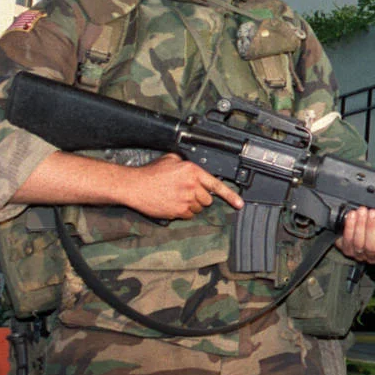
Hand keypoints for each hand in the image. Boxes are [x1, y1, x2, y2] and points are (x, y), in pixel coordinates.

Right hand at [122, 153, 243, 219]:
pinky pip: (189, 215)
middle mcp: (192, 186)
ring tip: (178, 197)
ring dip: (193, 205)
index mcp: (193, 172)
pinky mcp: (178, 211)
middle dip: (201, 198)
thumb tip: (196, 163)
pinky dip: (184, 212)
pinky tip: (173, 204)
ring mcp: (185, 200)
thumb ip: (187, 162)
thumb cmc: (151, 173)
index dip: (231, 196)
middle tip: (188, 193)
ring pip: (199, 208)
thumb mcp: (171, 159)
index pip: (216, 185)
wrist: (134, 186)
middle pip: (208, 199)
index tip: (240, 204)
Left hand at [336, 207, 374, 263]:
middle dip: (371, 228)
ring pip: (358, 243)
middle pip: (371, 247)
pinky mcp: (347, 249)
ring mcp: (359, 254)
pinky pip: (347, 240)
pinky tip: (352, 216)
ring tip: (362, 211)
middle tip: (372, 213)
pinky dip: (349, 226)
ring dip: (360, 224)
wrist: (360, 230)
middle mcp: (372, 256)